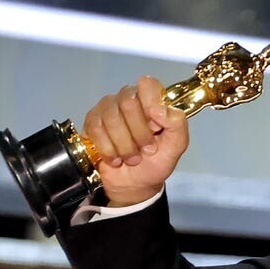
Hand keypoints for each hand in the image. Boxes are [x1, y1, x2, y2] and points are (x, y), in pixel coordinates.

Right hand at [83, 76, 188, 205]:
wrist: (134, 184)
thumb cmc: (155, 162)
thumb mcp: (176, 146)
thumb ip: (178, 124)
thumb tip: (160, 110)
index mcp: (151, 100)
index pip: (148, 84)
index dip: (151, 104)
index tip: (156, 127)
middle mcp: (128, 99)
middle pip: (129, 103)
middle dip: (140, 134)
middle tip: (147, 149)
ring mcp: (107, 108)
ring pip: (112, 118)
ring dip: (125, 146)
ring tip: (132, 157)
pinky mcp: (91, 122)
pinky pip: (96, 130)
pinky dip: (109, 150)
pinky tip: (116, 158)